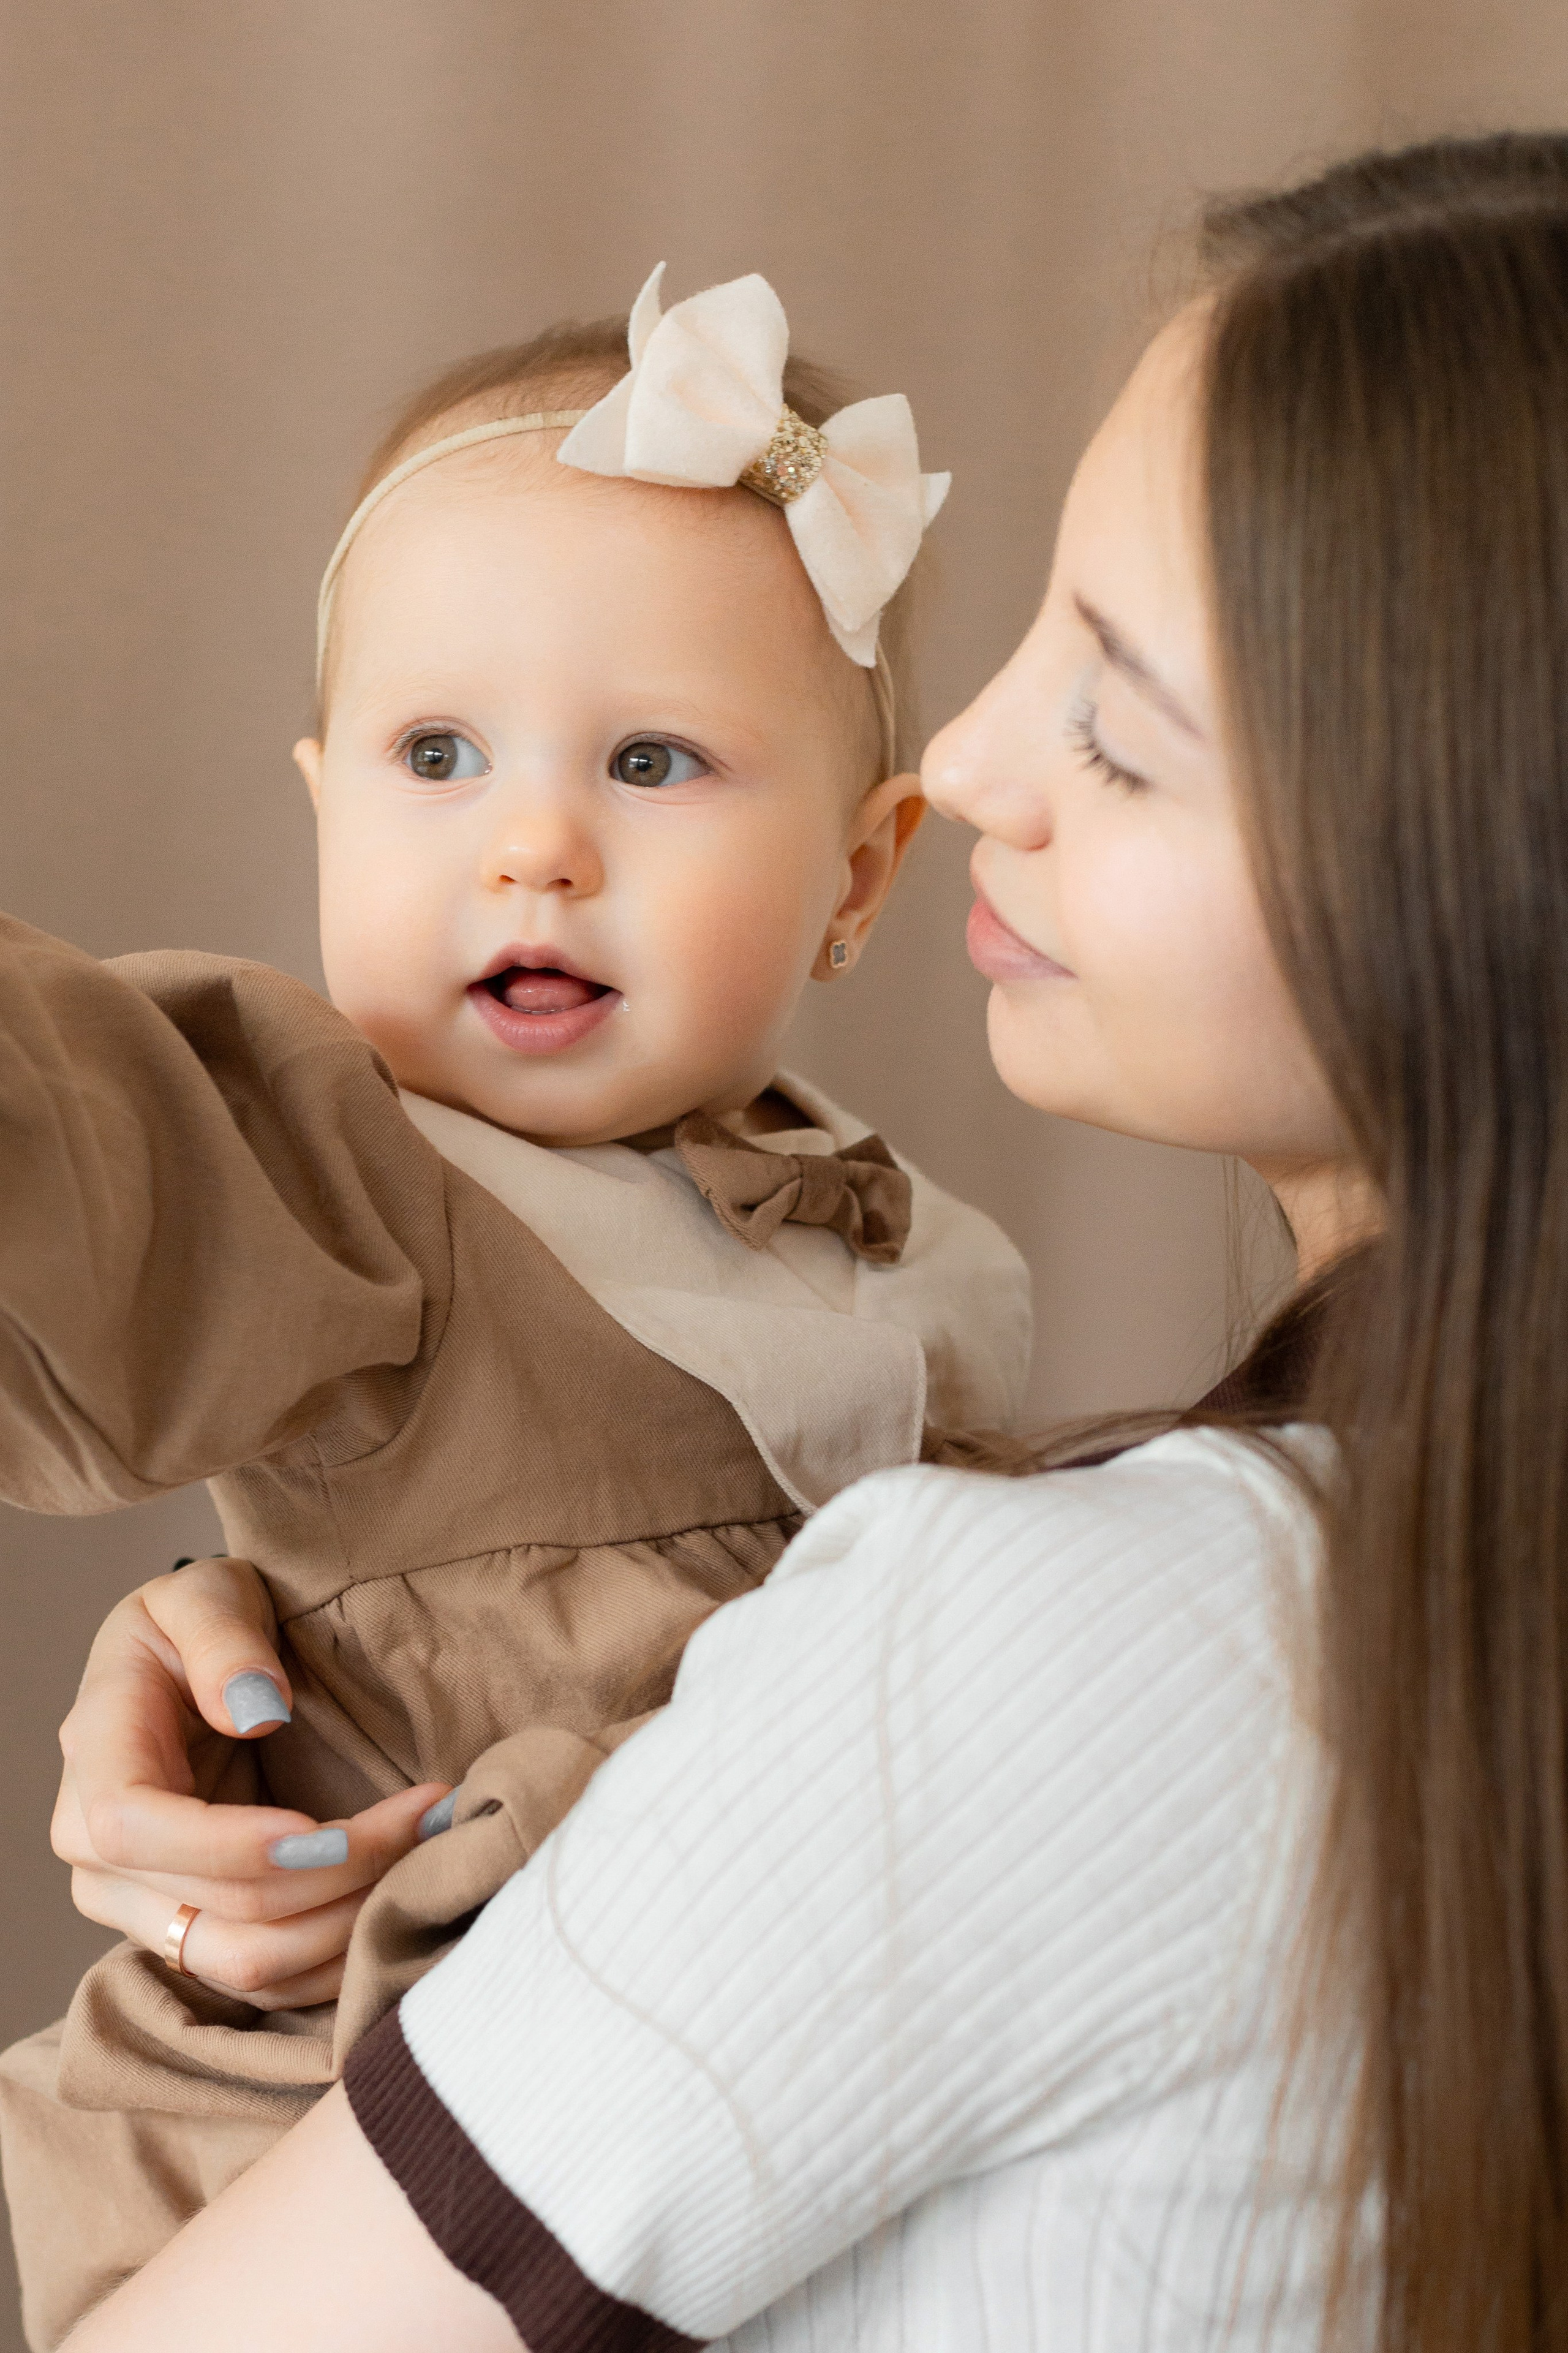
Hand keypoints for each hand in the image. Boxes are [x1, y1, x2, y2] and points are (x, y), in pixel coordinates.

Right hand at [53, 1557, 448, 2009]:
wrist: (196, 1672)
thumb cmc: (198, 1626)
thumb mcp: (205, 1594)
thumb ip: (223, 1639)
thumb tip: (255, 1711)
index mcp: (96, 1760)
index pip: (135, 1829)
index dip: (229, 1844)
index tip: (323, 1824)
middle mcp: (100, 1857)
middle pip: (216, 1908)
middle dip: (337, 1871)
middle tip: (429, 1816)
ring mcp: (143, 1908)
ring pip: (247, 1961)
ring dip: (350, 1919)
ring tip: (428, 1850)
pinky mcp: (194, 1934)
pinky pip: (269, 1978)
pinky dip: (341, 1950)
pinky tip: (400, 1893)